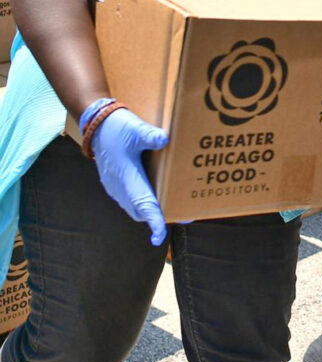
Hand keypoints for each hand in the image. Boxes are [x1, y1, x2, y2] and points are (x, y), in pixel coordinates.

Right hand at [88, 106, 169, 245]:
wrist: (96, 126)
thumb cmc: (116, 128)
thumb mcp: (134, 128)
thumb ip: (149, 135)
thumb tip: (164, 139)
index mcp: (125, 176)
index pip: (142, 204)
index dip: (153, 220)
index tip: (160, 236)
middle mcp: (120, 186)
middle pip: (141, 211)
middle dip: (159, 218)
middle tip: (185, 217)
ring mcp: (117, 186)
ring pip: (136, 207)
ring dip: (152, 211)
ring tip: (177, 208)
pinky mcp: (118, 183)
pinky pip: (132, 199)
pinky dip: (146, 202)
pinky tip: (161, 195)